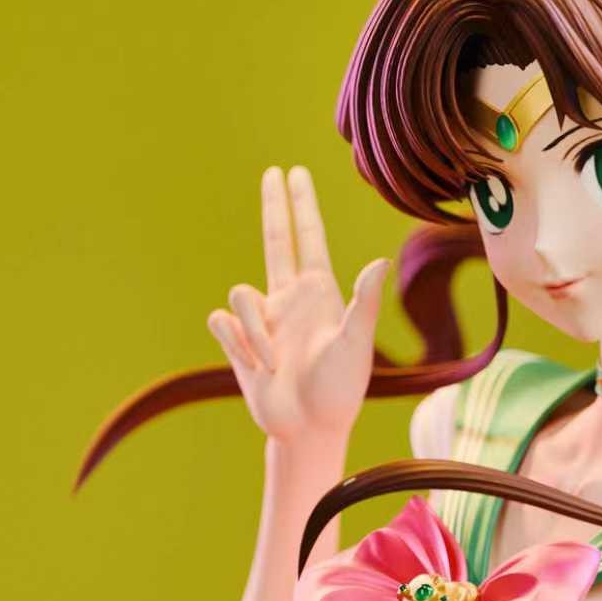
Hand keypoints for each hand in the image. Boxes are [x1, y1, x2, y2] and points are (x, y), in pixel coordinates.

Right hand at [207, 164, 389, 443]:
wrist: (308, 428)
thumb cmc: (339, 390)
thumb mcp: (354, 345)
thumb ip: (362, 303)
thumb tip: (380, 262)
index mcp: (319, 293)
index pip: (307, 237)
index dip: (301, 204)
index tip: (294, 173)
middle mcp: (290, 298)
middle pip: (275, 240)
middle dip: (274, 207)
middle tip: (272, 173)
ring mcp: (264, 318)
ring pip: (240, 294)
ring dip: (254, 331)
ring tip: (274, 363)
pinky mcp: (239, 340)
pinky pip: (221, 321)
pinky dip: (236, 342)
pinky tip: (254, 365)